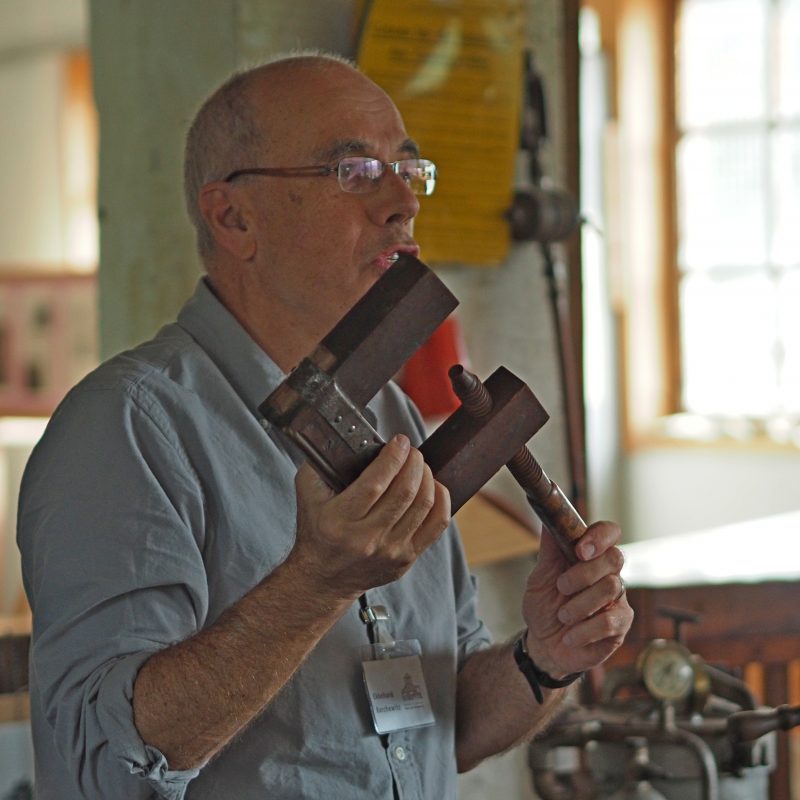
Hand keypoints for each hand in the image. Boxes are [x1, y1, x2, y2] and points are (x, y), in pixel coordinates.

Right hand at [290, 434, 450, 596]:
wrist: (323, 578)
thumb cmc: (317, 531)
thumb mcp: (308, 494)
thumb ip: (321, 464)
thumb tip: (344, 438)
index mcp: (340, 520)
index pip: (375, 483)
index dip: (393, 457)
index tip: (400, 441)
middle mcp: (366, 538)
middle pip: (404, 492)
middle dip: (414, 463)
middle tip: (411, 451)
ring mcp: (390, 551)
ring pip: (423, 505)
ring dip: (426, 477)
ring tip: (420, 466)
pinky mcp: (406, 558)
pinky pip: (436, 525)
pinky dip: (440, 500)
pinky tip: (433, 487)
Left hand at [522, 522, 632, 677]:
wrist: (543, 644)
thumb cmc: (544, 606)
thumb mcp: (540, 577)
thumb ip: (549, 550)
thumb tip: (548, 519)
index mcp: (589, 556)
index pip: (609, 532)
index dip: (600, 537)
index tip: (580, 550)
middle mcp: (608, 573)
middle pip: (614, 558)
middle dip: (584, 573)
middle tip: (561, 587)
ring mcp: (617, 598)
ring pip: (611, 587)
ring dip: (579, 605)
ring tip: (562, 616)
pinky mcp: (621, 624)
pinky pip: (611, 621)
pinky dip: (584, 630)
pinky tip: (569, 637)